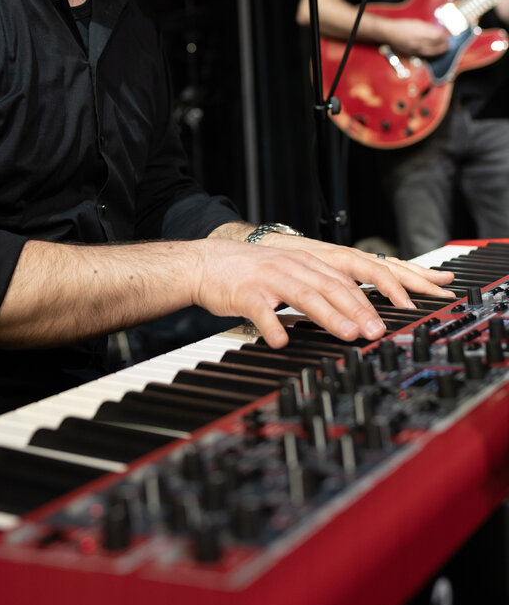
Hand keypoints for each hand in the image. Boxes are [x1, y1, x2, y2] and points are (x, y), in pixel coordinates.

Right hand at [194, 234, 454, 349]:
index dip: (376, 293)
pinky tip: (282, 340)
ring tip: (348, 334)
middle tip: (377, 332)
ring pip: (305, 296)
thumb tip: (353, 313)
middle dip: (359, 310)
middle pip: (332, 287)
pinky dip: (272, 325)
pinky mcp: (245, 293)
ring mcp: (269, 278)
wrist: (205, 263)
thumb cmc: (249, 274)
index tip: (399, 310)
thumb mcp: (289, 274)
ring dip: (329, 316)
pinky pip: (261, 311)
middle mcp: (292, 267)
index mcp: (306, 263)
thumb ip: (318, 289)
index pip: (348, 278)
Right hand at [381, 18, 449, 57]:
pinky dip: (431, 53)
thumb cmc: (402, 25)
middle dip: (444, 44)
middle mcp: (418, 41)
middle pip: (436, 44)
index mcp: (420, 32)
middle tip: (448, 43)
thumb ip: (428, 28)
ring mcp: (415, 49)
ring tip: (444, 48)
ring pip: (432, 52)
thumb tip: (438, 31)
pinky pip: (425, 54)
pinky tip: (434, 51)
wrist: (388, 32)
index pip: (438, 36)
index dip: (444, 36)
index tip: (447, 35)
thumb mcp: (416, 23)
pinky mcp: (412, 53)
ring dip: (439, 50)